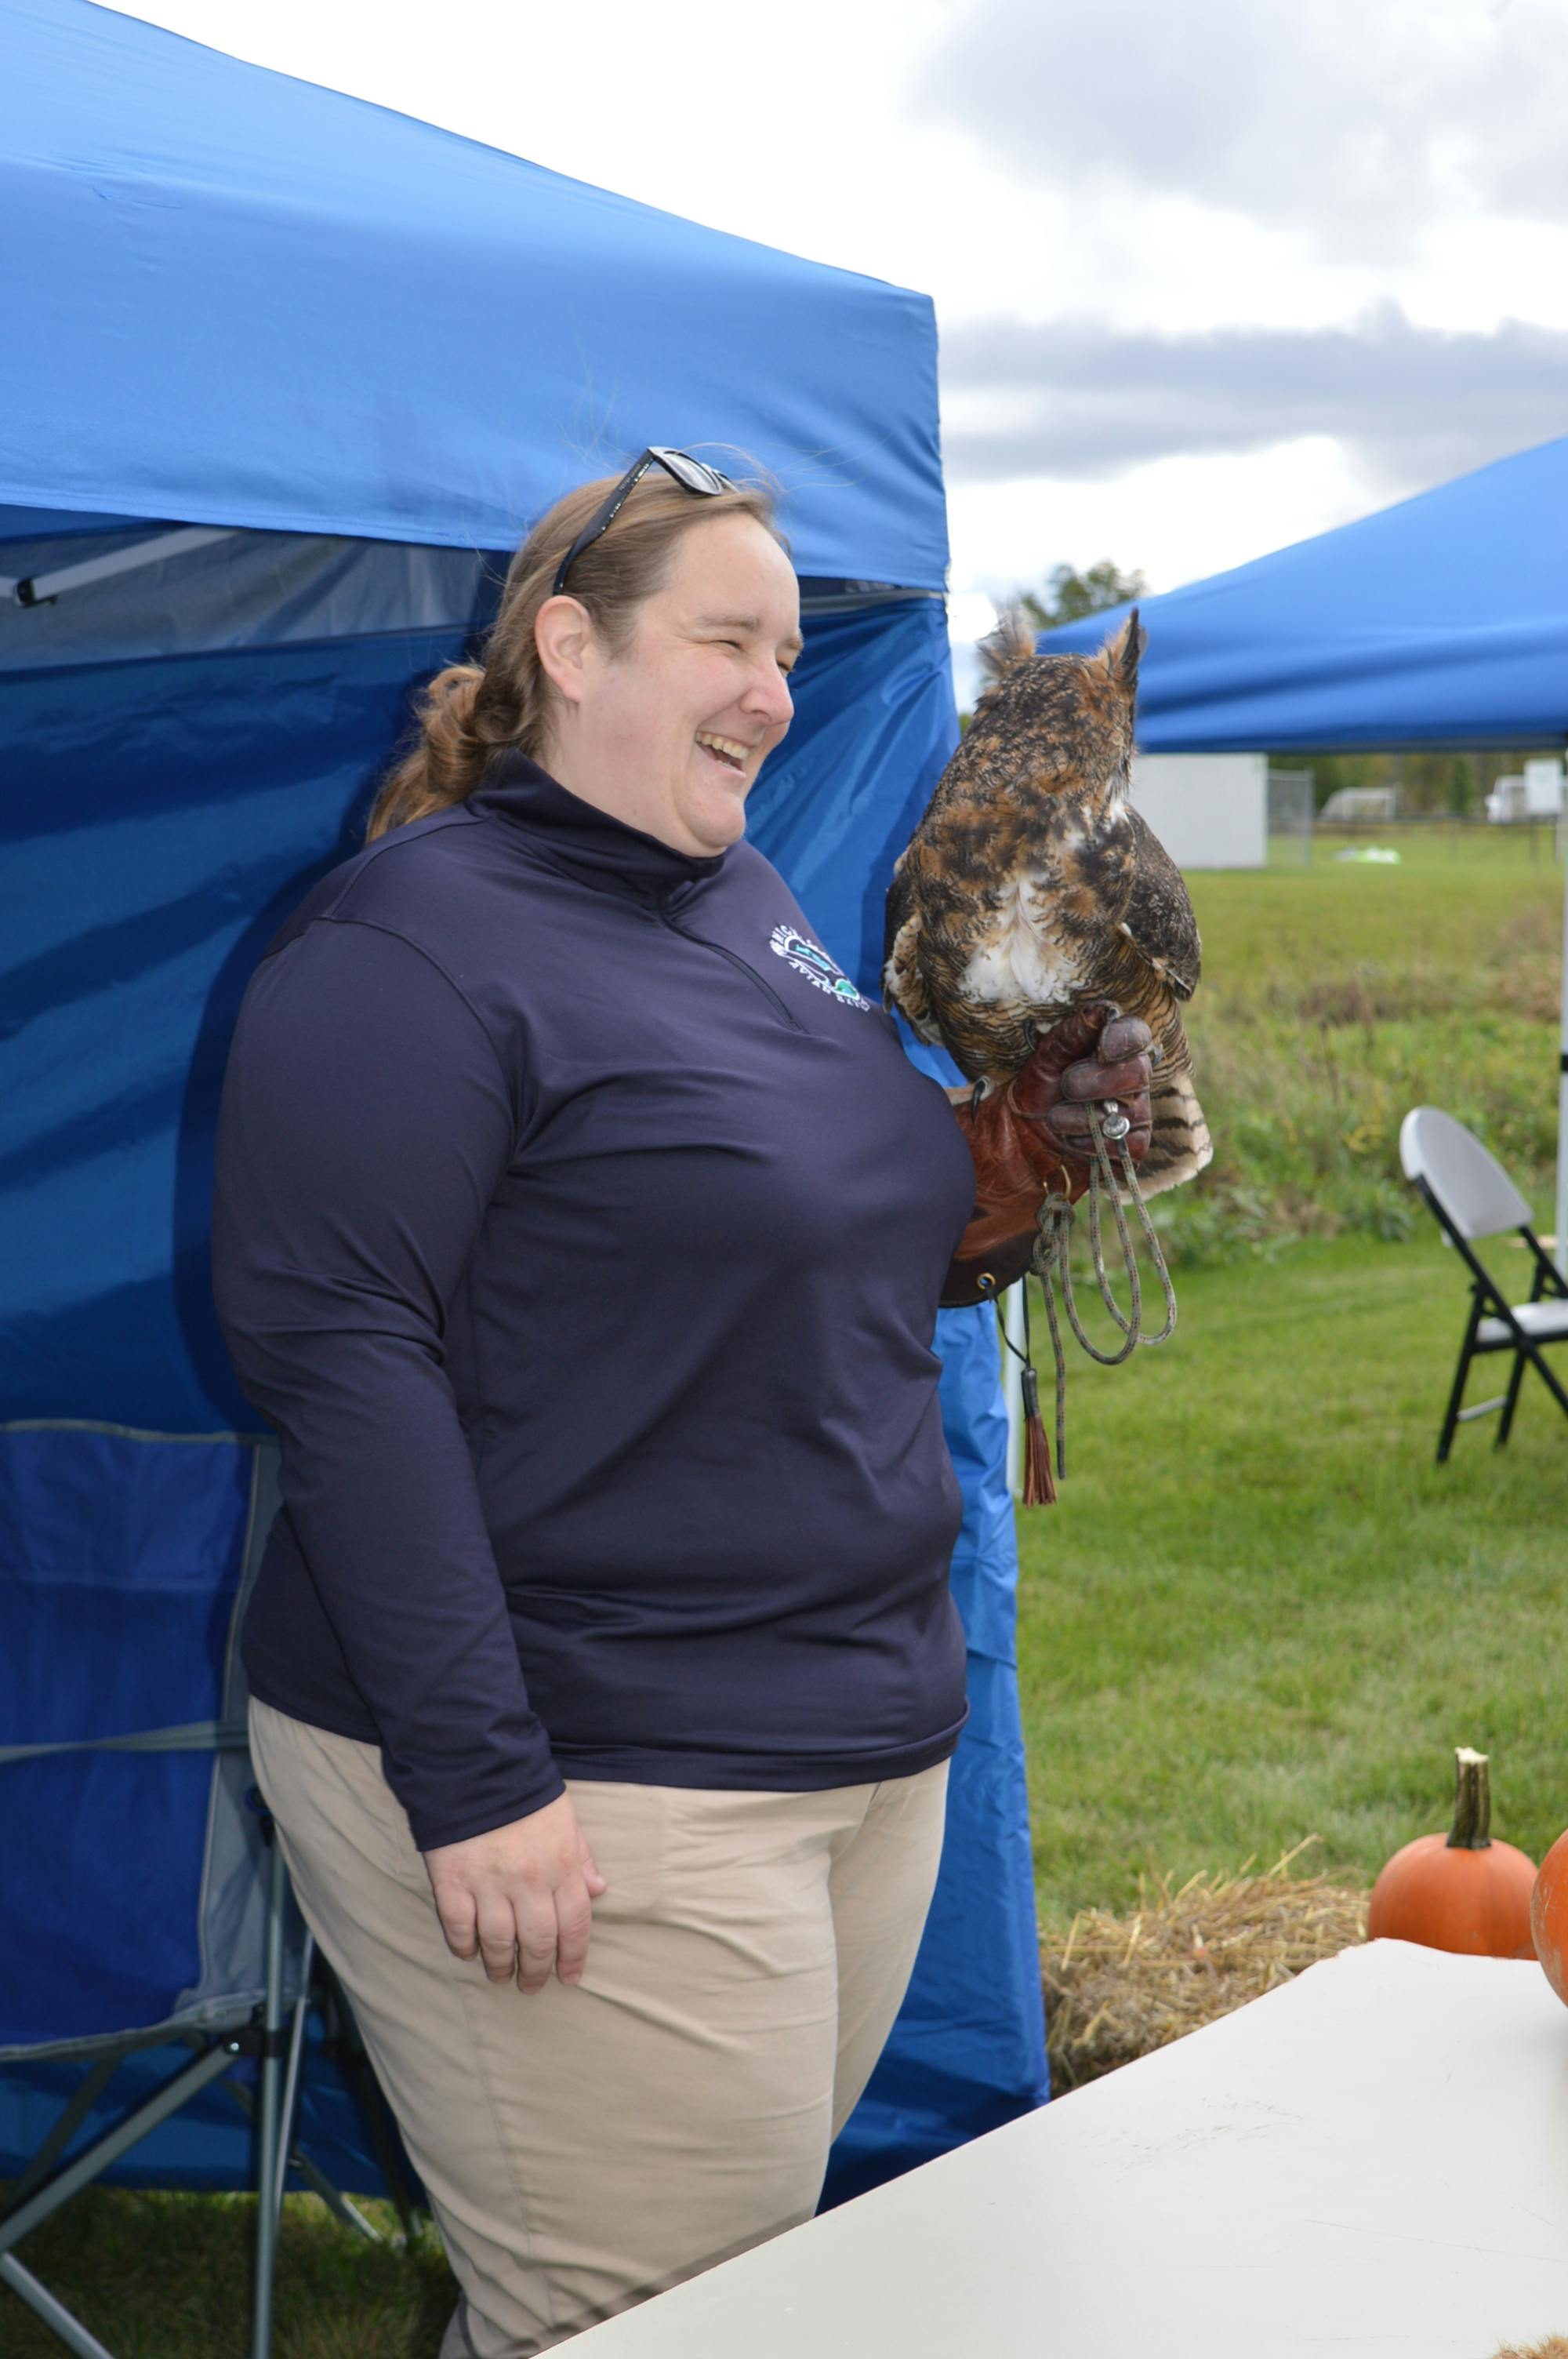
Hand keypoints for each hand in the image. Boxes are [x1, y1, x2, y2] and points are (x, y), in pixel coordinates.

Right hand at [423, 1792, 607, 1994]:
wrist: (475, 1764)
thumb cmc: (523, 1790)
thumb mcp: (565, 1817)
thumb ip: (581, 1856)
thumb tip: (598, 1891)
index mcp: (560, 1865)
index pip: (575, 1924)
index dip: (573, 1956)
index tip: (570, 1977)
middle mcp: (529, 1881)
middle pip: (537, 1942)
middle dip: (536, 1971)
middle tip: (531, 1986)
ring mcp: (489, 1884)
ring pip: (498, 1943)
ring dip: (500, 1967)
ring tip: (501, 1976)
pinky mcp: (452, 1882)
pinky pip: (460, 1928)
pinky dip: (465, 1947)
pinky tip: (470, 1952)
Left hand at [1011, 1004, 1153, 1167]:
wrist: (1025, 1133)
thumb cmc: (1040, 1086)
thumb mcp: (1047, 1057)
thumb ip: (1073, 1034)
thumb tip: (1101, 1011)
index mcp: (1115, 1048)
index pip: (1137, 1034)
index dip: (1125, 1038)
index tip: (1103, 1046)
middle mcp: (1133, 1077)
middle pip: (1138, 1072)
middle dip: (1096, 1081)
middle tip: (1066, 1086)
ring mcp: (1138, 1111)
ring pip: (1130, 1112)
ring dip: (1084, 1117)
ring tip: (1054, 1119)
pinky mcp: (1134, 1143)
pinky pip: (1128, 1144)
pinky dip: (1094, 1143)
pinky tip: (1071, 1139)